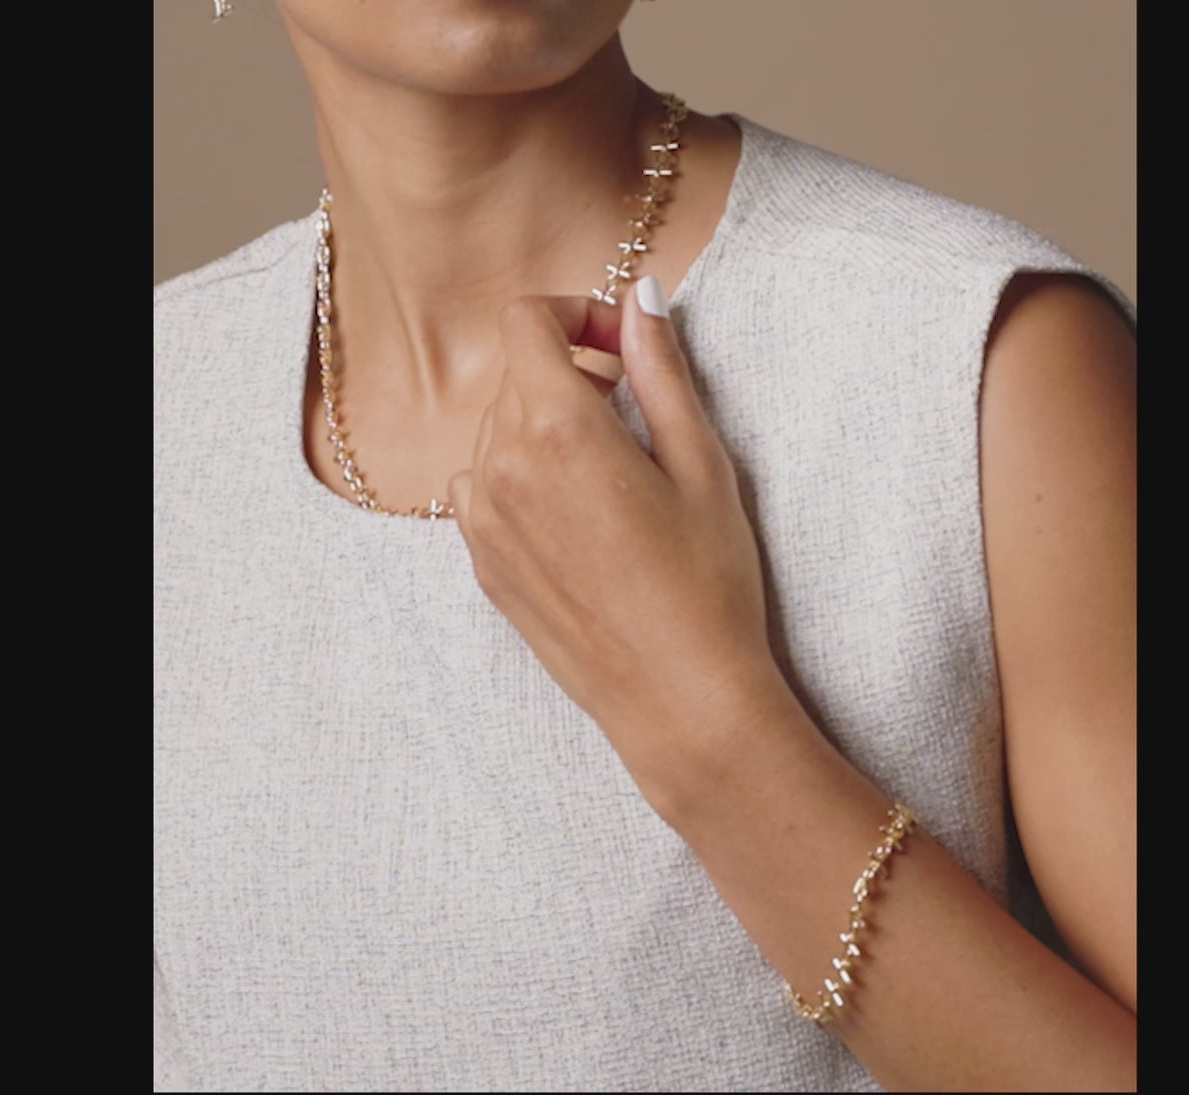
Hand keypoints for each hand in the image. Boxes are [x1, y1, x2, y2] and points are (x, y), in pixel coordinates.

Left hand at [447, 279, 785, 807]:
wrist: (679, 700)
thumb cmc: (707, 584)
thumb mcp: (701, 463)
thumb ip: (659, 371)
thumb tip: (641, 300)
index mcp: (554, 430)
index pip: (525, 321)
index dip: (576, 317)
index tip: (621, 351)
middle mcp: (499, 469)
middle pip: (513, 375)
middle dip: (569, 371)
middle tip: (634, 409)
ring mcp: (480, 522)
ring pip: (496, 431)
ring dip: (544, 425)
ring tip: (612, 471)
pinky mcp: (483, 565)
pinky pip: (485, 488)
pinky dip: (524, 477)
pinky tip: (584, 517)